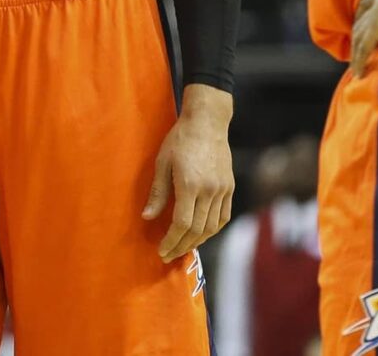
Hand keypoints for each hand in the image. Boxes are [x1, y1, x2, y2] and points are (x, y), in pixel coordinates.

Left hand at [142, 85, 233, 262]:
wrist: (207, 122)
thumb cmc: (180, 139)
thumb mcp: (162, 162)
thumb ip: (157, 193)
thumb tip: (147, 217)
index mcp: (190, 185)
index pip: (182, 224)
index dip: (171, 241)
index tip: (162, 251)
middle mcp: (209, 190)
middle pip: (197, 229)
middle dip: (181, 246)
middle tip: (169, 255)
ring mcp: (222, 189)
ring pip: (211, 226)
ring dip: (197, 241)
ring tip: (183, 248)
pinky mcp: (229, 187)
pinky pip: (223, 216)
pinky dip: (212, 229)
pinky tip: (201, 234)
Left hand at [349, 0, 377, 76]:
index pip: (377, 8)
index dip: (373, 18)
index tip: (373, 28)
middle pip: (362, 24)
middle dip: (360, 38)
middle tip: (357, 53)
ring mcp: (376, 17)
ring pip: (359, 38)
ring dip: (357, 52)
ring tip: (356, 68)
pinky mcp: (377, 26)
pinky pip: (363, 46)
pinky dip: (359, 59)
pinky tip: (357, 72)